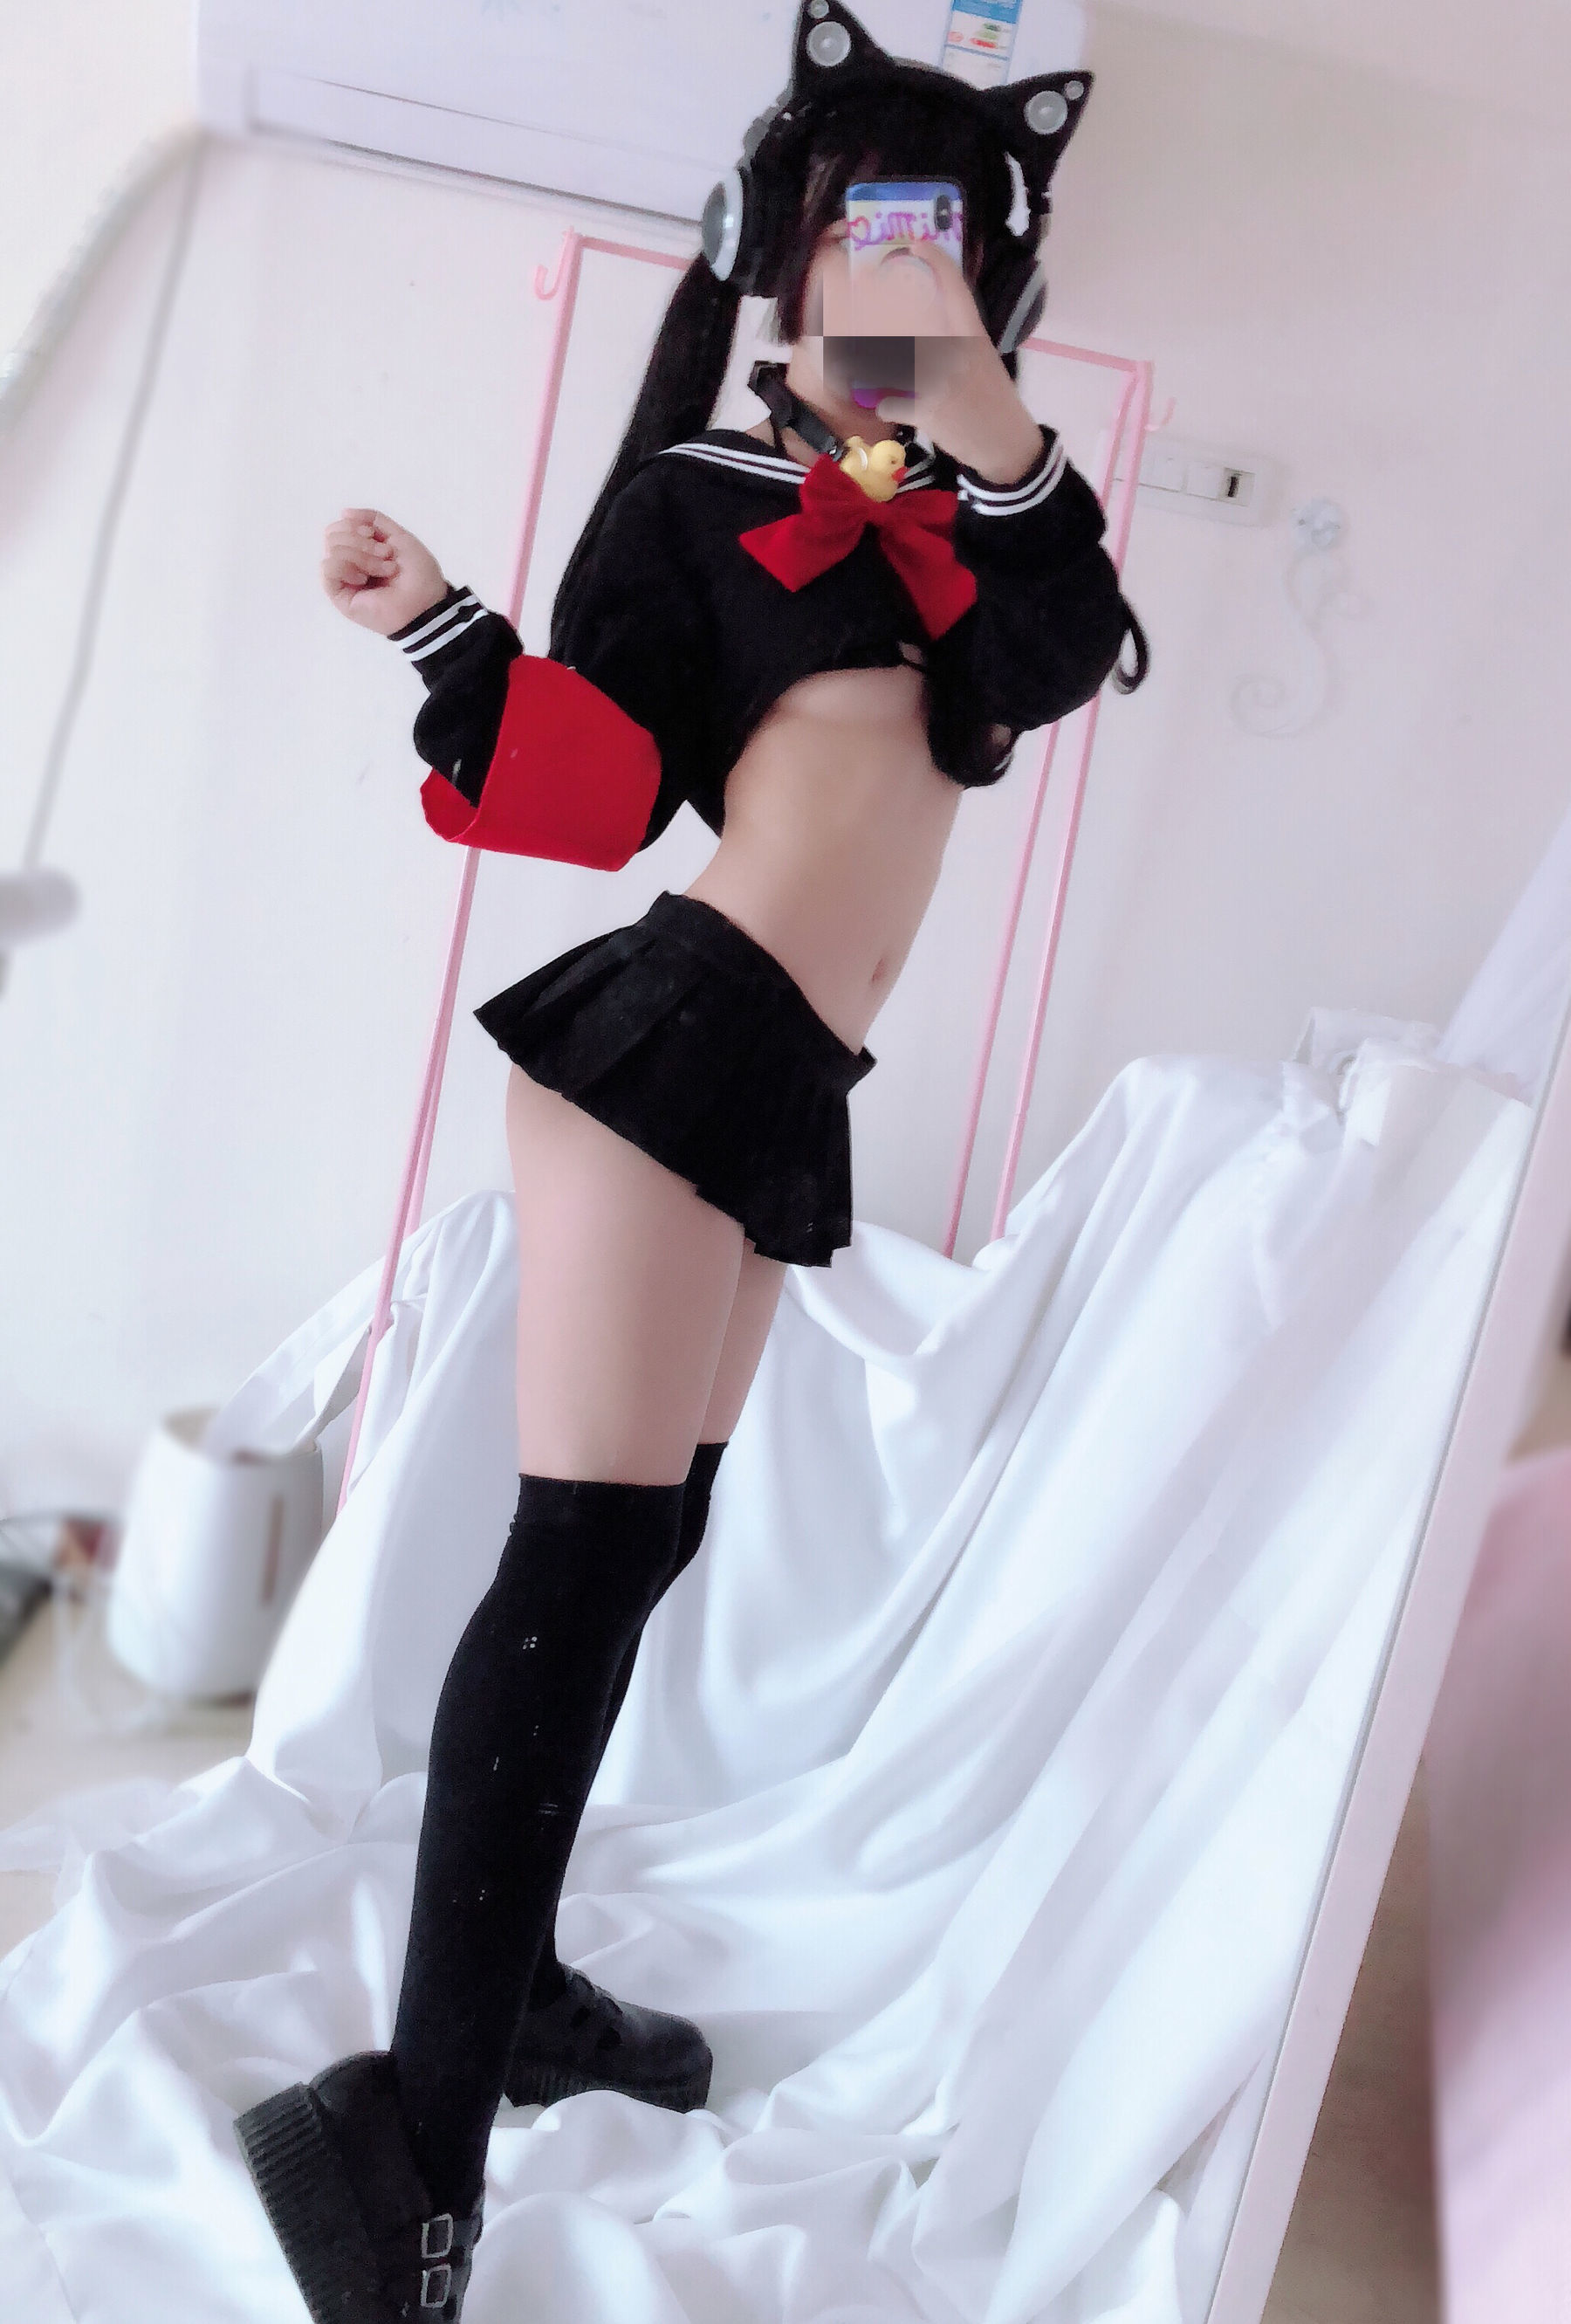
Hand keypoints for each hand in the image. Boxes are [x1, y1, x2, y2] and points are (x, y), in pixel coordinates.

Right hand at [321, 509, 446, 635]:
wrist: (425, 602)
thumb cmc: (417, 573)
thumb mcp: (398, 535)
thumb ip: (373, 519)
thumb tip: (343, 512)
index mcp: (360, 549)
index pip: (338, 527)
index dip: (354, 525)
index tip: (374, 534)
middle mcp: (348, 563)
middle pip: (331, 536)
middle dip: (360, 541)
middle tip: (385, 554)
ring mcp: (343, 580)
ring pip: (332, 550)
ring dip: (362, 556)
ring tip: (384, 570)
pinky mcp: (339, 595)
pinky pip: (328, 568)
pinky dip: (348, 567)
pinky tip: (363, 579)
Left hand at [845, 242, 1041, 485]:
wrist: (1006, 442)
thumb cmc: (991, 399)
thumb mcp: (981, 358)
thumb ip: (956, 338)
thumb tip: (919, 323)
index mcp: (973, 334)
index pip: (955, 287)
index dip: (936, 261)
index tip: (916, 243)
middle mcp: (957, 349)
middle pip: (910, 322)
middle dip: (881, 321)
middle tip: (863, 316)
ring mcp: (943, 377)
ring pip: (892, 361)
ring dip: (877, 368)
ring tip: (869, 370)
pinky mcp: (930, 406)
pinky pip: (891, 400)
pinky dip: (887, 405)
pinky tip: (889, 407)